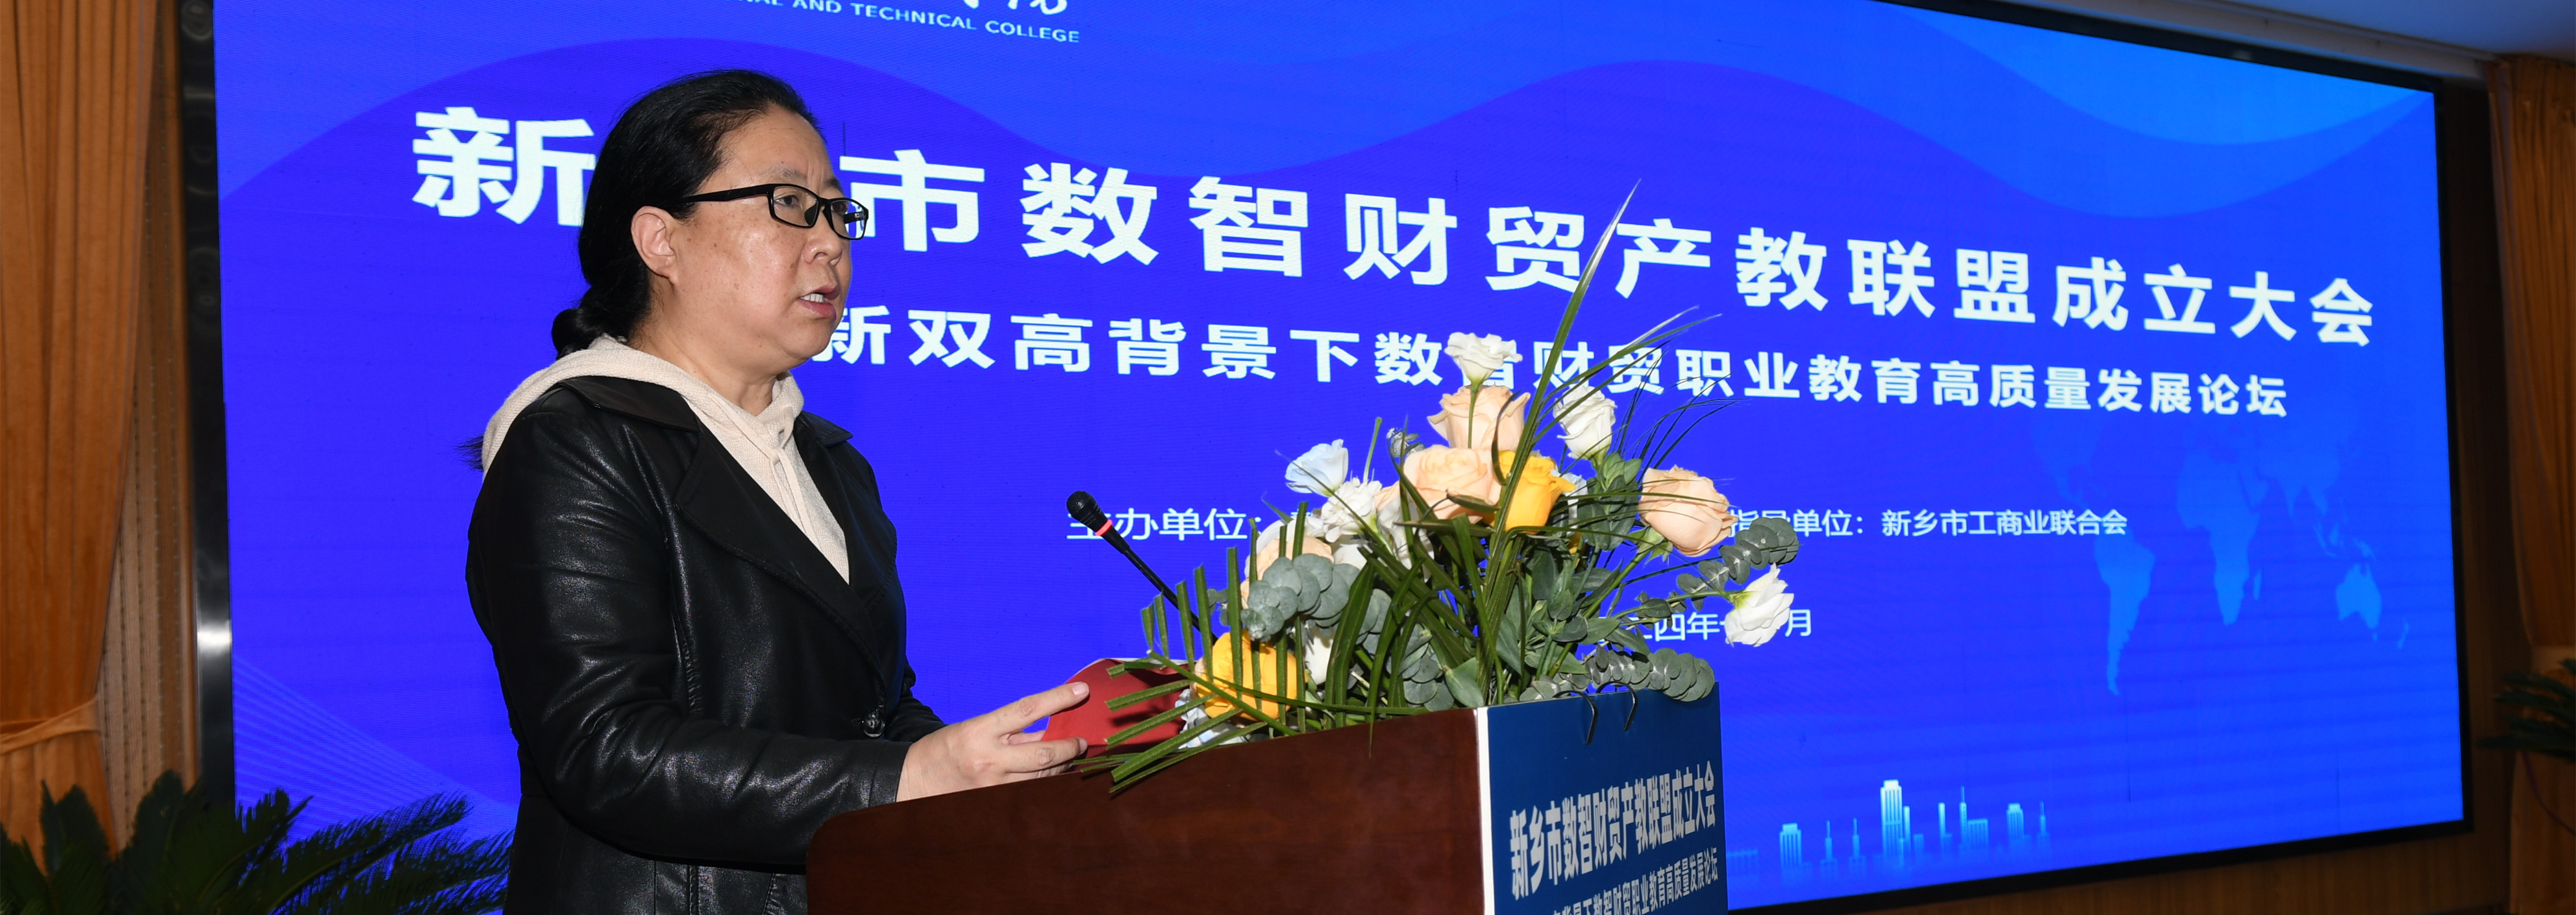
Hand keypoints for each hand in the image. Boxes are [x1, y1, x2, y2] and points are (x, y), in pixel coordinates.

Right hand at [895, 680, 1090, 801]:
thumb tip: (1051, 727)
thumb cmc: (945, 749)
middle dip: (1069, 746)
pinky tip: (1051, 774)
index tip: (1081, 691)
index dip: (1058, 698)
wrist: (912, 782)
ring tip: (1067, 755)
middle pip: (1043, 751)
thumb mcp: (975, 728)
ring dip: (1060, 764)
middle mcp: (989, 759)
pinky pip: (1030, 790)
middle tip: (1081, 741)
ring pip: (1041, 775)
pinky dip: (1045, 780)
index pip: (1027, 710)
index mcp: (980, 731)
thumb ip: (1012, 730)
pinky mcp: (995, 803)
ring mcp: (993, 785)